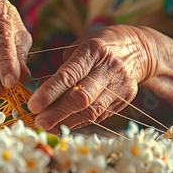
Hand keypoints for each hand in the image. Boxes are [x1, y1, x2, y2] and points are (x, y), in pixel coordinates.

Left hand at [27, 25, 156, 132]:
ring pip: (91, 111)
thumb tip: (40, 91)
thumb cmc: (99, 46)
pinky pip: (98, 115)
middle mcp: (109, 68)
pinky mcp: (125, 99)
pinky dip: (79, 122)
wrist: (139, 48)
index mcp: (93, 51)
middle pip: (81, 97)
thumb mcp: (79, 47)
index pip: (69, 75)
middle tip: (38, 122)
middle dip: (57, 112)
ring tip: (47, 126)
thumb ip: (63, 70)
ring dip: (66, 121)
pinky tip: (63, 124)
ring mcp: (120, 85)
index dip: (50, 92)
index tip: (33, 105)